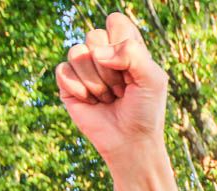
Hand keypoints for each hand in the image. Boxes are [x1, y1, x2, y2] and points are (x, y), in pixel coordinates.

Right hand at [56, 13, 168, 165]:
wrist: (130, 142)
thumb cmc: (145, 110)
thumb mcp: (153, 79)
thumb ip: (133, 54)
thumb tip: (98, 53)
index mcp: (126, 45)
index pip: (115, 21)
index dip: (121, 42)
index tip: (132, 69)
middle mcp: (104, 52)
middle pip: (94, 36)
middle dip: (111, 70)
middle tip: (122, 89)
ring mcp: (84, 67)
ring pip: (77, 53)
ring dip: (97, 83)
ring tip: (109, 97)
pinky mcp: (68, 83)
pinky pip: (63, 71)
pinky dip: (80, 91)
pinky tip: (91, 102)